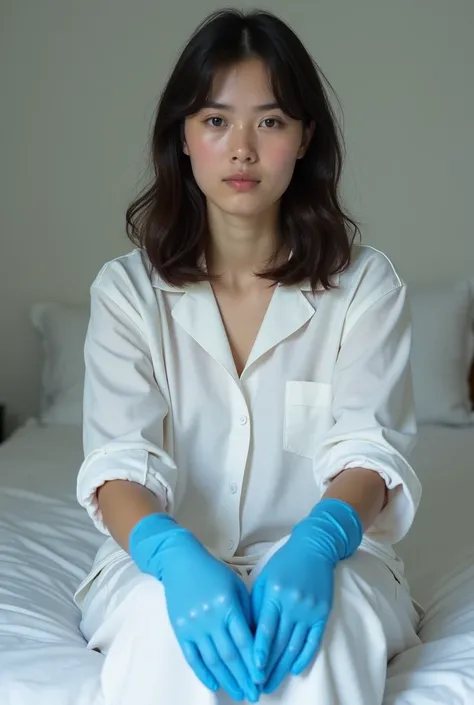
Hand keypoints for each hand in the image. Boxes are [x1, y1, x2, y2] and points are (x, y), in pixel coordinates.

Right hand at [129, 514, 259, 701]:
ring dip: (226, 680)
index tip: (262, 678)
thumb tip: (257, 639)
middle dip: (243, 678)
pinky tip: (214, 683)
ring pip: (212, 660)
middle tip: (254, 695)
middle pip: (229, 655)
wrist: (181, 563)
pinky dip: (203, 673)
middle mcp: (210, 617)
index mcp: (227, 604)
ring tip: (238, 693)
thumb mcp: (236, 585)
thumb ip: (247, 611)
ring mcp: (194, 625)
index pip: (244, 640)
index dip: (253, 662)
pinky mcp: (181, 630)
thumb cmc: (213, 572)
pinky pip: (192, 657)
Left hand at [251, 499, 362, 694]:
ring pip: (295, 646)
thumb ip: (256, 605)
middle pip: (279, 642)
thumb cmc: (284, 564)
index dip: (259, 651)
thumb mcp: (264, 579)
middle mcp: (292, 603)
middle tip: (257, 686)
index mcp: (274, 593)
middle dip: (268, 667)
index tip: (253, 670)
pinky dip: (304, 657)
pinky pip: (313, 641)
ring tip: (271, 683)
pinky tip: (294, 669)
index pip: (265, 628)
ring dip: (282, 668)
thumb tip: (246, 635)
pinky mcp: (322, 614)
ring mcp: (309, 609)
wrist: (314, 549)